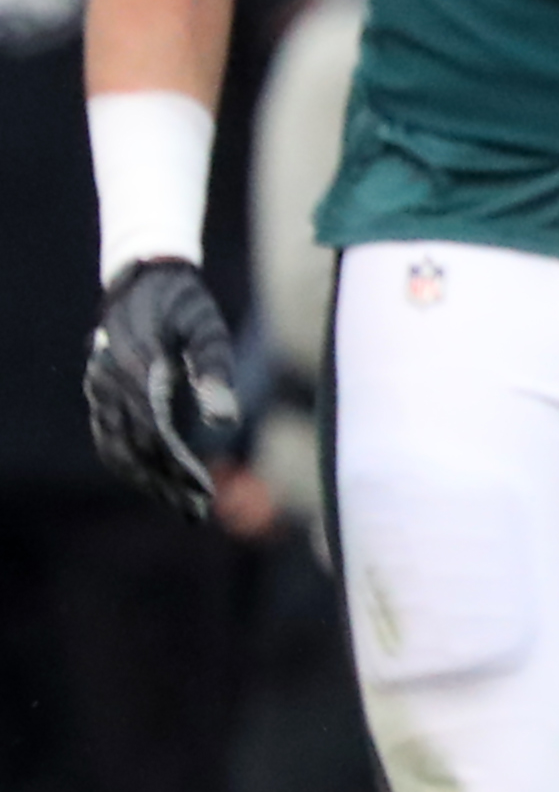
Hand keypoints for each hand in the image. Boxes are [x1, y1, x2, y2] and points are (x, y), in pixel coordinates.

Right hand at [87, 258, 241, 521]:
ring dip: (147, 482)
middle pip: (134, 447)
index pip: (155, 431)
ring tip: (183, 509)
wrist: (142, 278)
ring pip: (116, 448)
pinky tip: (155, 483)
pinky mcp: (99, 393)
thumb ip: (215, 372)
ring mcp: (99, 388)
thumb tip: (225, 423)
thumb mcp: (208, 330)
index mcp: (136, 368)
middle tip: (197, 514)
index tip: (204, 490)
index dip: (178, 465)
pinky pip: (108, 438)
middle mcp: (109, 383)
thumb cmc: (184, 304)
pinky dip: (129, 465)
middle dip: (165, 484)